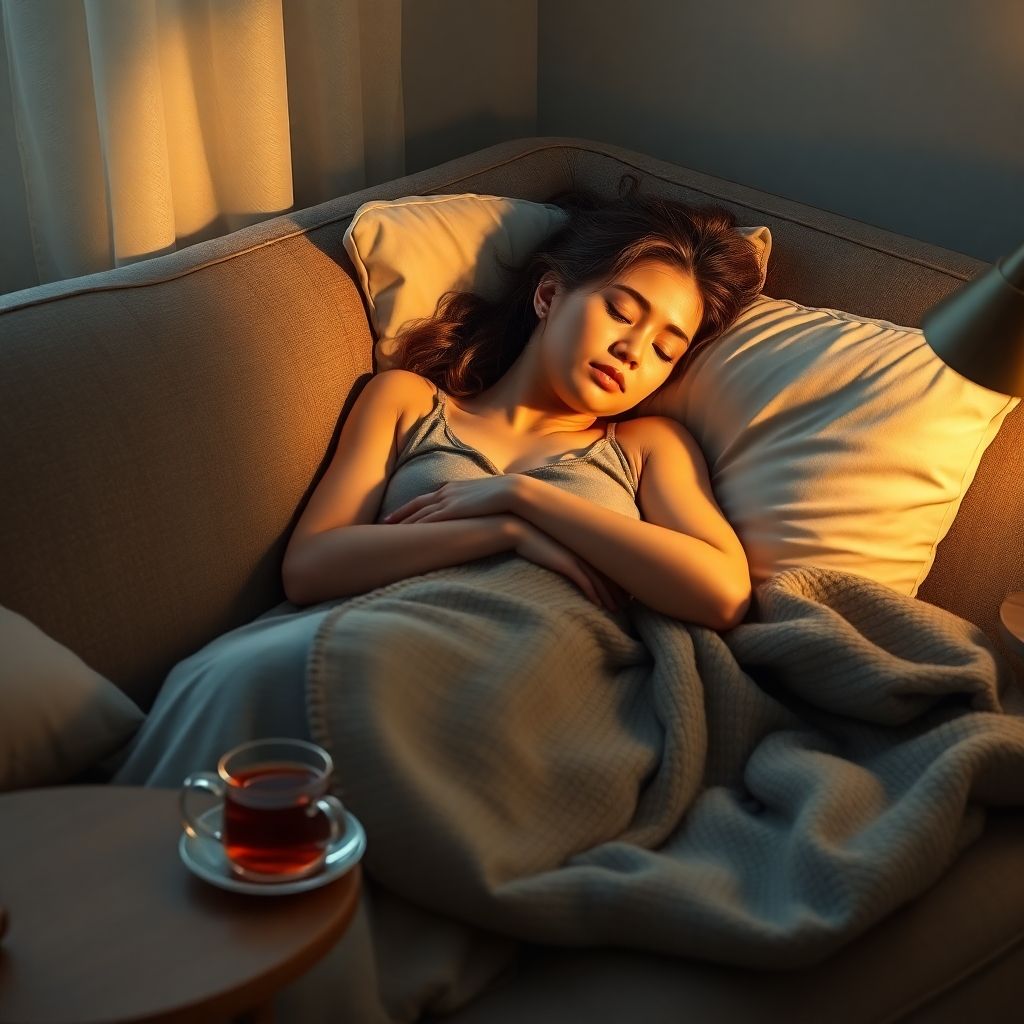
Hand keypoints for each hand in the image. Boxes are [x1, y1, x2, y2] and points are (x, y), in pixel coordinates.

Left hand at [383, 477, 519, 524]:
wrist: (512, 490)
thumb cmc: (503, 496)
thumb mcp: (483, 499)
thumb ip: (473, 505)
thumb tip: (473, 514)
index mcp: (453, 488)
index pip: (425, 499)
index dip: (409, 507)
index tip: (395, 515)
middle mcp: (446, 493)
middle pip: (416, 505)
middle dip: (399, 514)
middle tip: (382, 523)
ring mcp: (448, 501)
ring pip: (419, 513)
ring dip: (403, 523)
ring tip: (388, 532)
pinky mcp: (453, 510)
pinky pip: (429, 520)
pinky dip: (415, 527)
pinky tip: (406, 535)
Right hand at [513, 520, 627, 611]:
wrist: (521, 531)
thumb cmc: (536, 539)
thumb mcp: (556, 546)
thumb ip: (566, 553)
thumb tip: (571, 563)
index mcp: (584, 546)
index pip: (606, 565)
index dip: (617, 580)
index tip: (625, 592)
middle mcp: (584, 551)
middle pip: (607, 574)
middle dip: (618, 591)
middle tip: (627, 605)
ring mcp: (576, 557)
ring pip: (599, 580)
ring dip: (609, 596)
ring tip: (617, 609)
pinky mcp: (566, 564)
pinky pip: (584, 581)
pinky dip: (593, 594)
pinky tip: (599, 605)